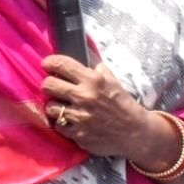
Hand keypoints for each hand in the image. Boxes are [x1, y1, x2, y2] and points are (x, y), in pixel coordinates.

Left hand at [41, 55, 159, 158]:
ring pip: (50, 107)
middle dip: (49, 85)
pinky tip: (69, 121)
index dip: (49, 63)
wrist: (135, 133)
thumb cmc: (121, 103)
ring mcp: (80, 118)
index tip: (47, 65)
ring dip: (54, 106)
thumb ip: (93, 64)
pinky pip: (58, 126)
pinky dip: (62, 123)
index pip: (60, 64)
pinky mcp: (79, 135)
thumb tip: (81, 47)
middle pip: (48, 85)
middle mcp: (84, 97)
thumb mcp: (111, 79)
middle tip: (54, 87)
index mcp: (92, 80)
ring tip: (62, 106)